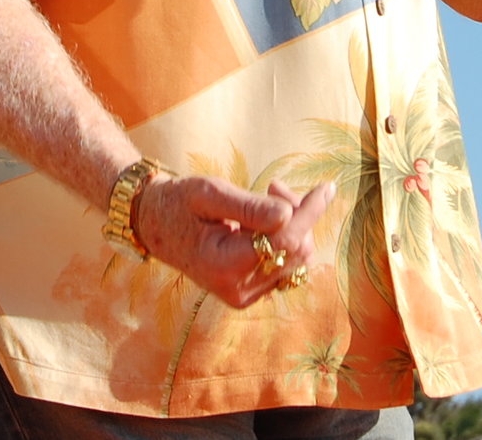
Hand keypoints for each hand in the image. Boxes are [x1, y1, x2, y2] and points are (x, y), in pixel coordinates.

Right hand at [133, 173, 335, 308]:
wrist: (156, 226)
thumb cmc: (179, 203)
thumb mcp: (207, 193)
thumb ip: (248, 206)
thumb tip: (288, 214)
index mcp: (223, 266)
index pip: (283, 242)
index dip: (308, 213)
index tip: (325, 188)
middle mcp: (238, 289)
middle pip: (295, 251)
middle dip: (297, 214)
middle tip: (273, 185)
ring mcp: (246, 295)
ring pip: (296, 259)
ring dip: (293, 225)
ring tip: (267, 196)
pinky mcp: (251, 292)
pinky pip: (286, 265)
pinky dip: (286, 239)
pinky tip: (267, 220)